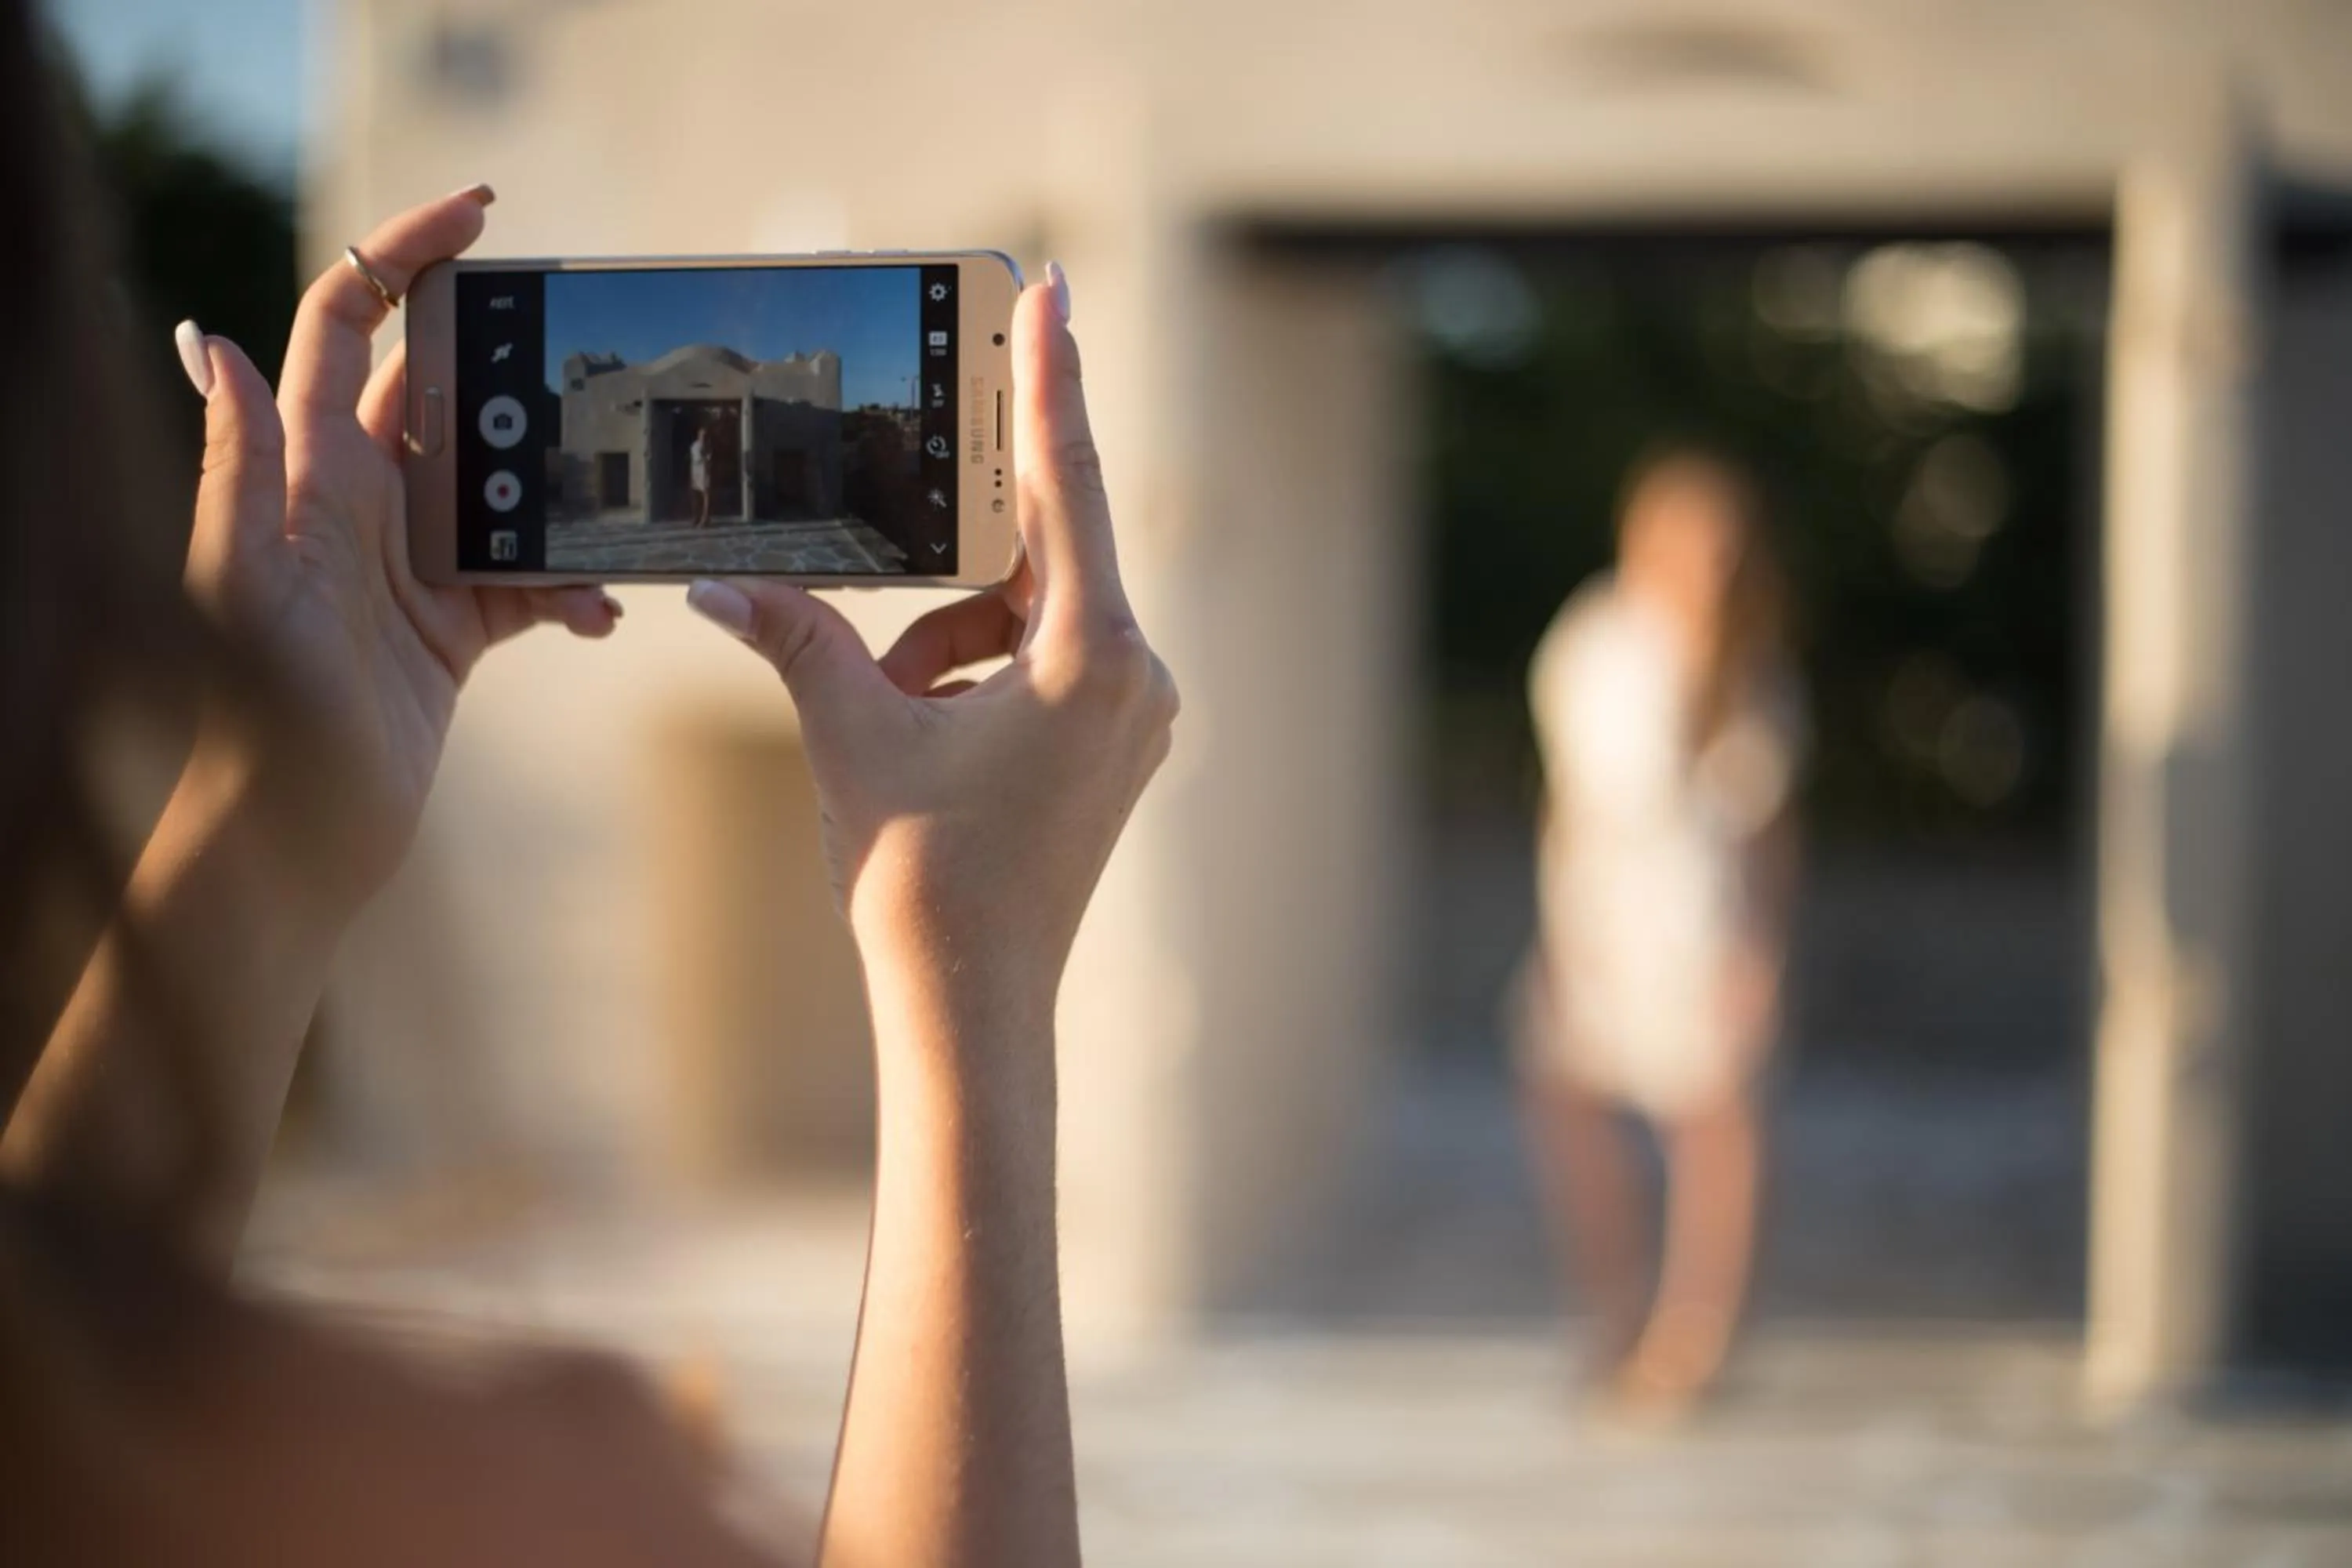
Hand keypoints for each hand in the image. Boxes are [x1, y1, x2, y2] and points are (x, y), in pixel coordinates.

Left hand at [180, 187, 619, 907]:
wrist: (294, 840)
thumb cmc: (255, 721)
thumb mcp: (241, 583)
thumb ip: (237, 463)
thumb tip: (207, 339)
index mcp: (306, 471)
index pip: (347, 324)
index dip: (404, 253)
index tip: (482, 212)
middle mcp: (358, 504)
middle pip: (445, 393)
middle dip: (516, 370)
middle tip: (589, 369)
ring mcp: (410, 565)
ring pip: (503, 486)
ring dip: (560, 495)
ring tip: (606, 512)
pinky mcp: (453, 628)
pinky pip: (531, 581)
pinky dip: (573, 590)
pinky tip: (597, 617)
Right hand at [687, 269, 1177, 1018]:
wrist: (974, 1009)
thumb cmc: (923, 879)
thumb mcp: (849, 735)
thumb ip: (796, 638)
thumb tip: (717, 585)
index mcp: (1092, 653)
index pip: (1066, 481)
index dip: (1051, 378)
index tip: (1049, 292)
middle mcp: (1135, 674)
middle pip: (1044, 550)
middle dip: (962, 528)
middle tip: (926, 446)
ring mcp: (1131, 715)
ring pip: (1032, 615)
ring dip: (949, 627)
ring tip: (881, 694)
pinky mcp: (1112, 747)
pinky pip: (1042, 663)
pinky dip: (973, 666)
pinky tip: (912, 718)